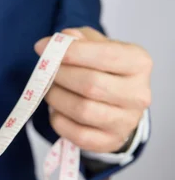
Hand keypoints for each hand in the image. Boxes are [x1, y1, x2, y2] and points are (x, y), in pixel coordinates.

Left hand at [34, 27, 151, 152]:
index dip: (69, 51)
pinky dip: (58, 120)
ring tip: (51, 88)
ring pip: (82, 110)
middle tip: (46, 70)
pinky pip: (77, 134)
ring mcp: (127, 121)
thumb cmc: (102, 66)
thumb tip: (61, 41)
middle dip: (59, 75)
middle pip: (90, 84)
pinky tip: (57, 109)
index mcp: (138, 63)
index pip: (104, 55)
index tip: (41, 47)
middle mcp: (138, 94)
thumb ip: (77, 37)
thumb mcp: (94, 43)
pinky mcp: (111, 142)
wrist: (116, 100)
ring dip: (56, 97)